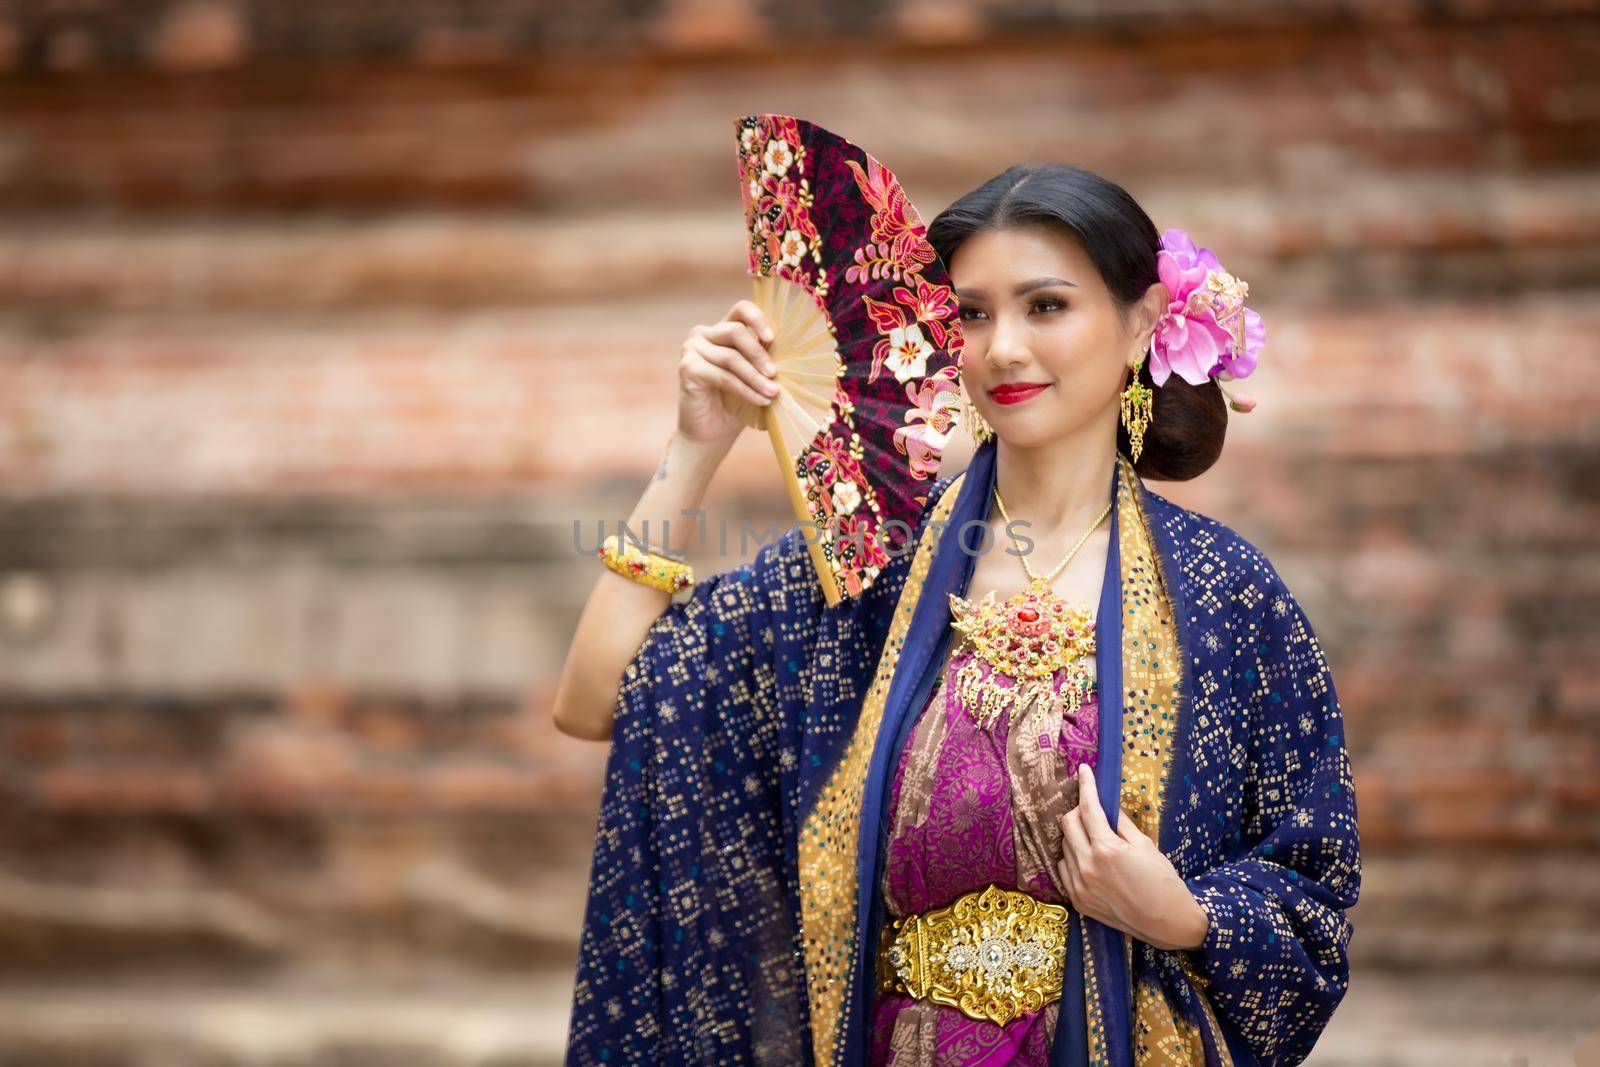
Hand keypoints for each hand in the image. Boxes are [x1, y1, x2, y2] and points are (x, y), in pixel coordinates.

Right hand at [677, 299, 781, 444]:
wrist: (712, 432)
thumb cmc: (736, 402)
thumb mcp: (754, 375)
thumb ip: (764, 359)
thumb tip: (788, 351)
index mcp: (721, 330)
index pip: (741, 310)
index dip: (758, 319)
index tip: (772, 339)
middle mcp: (703, 334)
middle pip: (736, 331)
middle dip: (759, 354)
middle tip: (775, 374)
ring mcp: (692, 349)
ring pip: (731, 357)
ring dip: (755, 377)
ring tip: (772, 393)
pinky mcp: (687, 368)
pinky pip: (723, 376)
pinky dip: (745, 389)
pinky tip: (760, 400)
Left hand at [1058, 763, 1209, 951]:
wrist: (1167, 923)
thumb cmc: (1162, 881)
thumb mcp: (1145, 845)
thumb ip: (1120, 823)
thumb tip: (1106, 804)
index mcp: (1107, 849)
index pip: (1088, 808)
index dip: (1086, 785)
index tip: (1084, 770)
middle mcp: (1087, 867)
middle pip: (1068, 824)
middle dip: (1078, 810)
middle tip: (1093, 810)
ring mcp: (1079, 886)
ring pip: (1064, 846)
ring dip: (1076, 835)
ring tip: (1096, 839)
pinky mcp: (1077, 900)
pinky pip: (1064, 868)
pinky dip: (1072, 858)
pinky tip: (1089, 859)